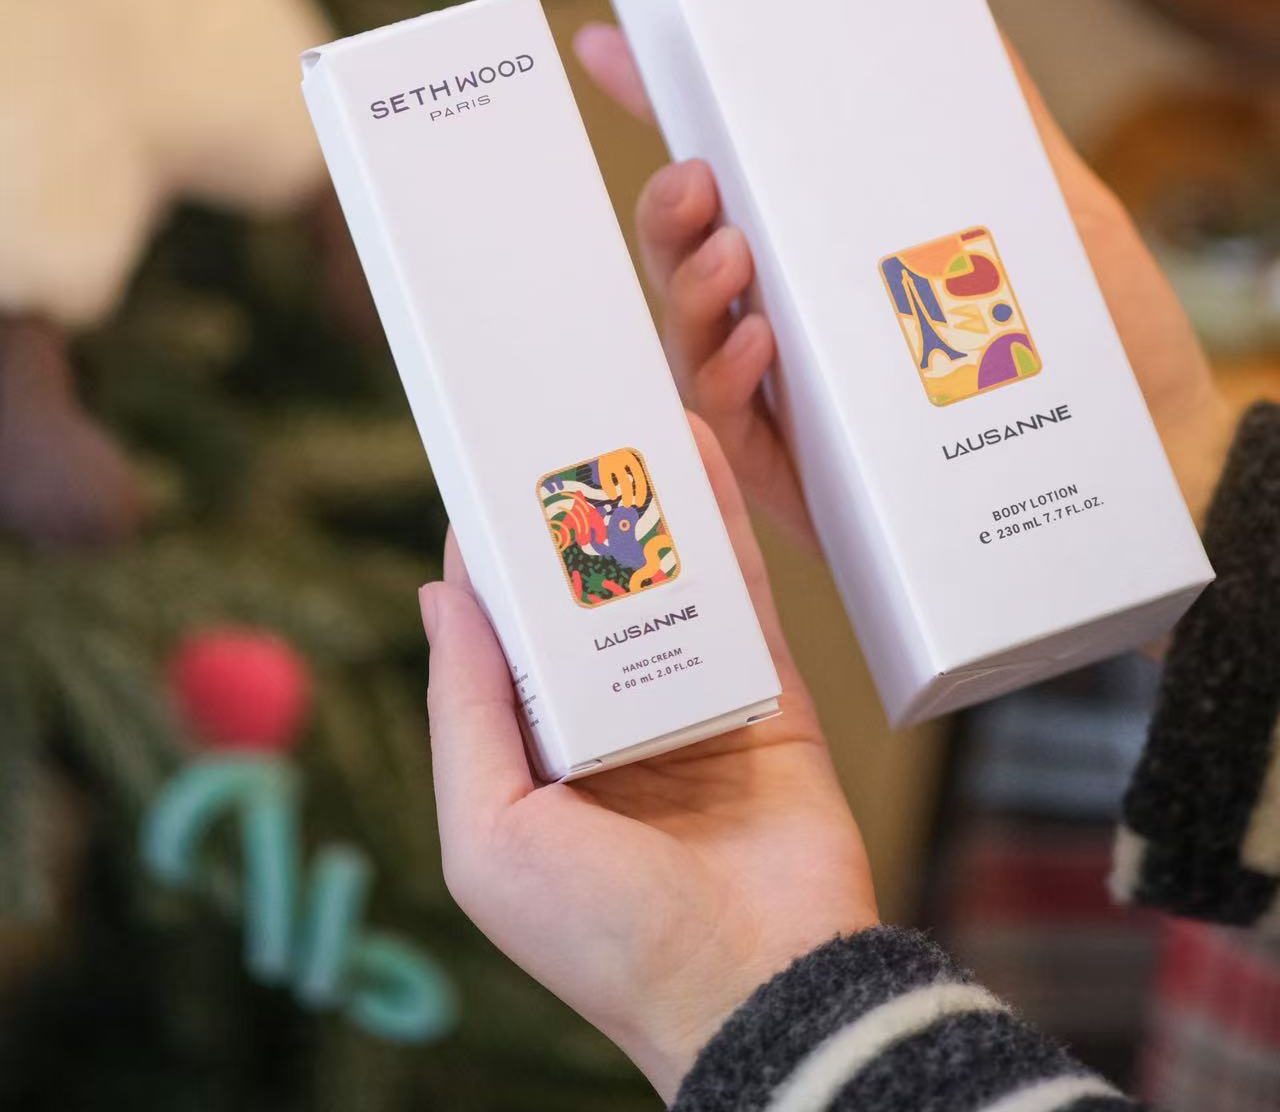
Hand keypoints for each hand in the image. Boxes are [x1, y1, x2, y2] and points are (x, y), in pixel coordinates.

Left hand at [418, 417, 875, 1101]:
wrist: (762, 990)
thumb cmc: (605, 936)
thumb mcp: (492, 832)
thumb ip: (464, 707)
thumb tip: (440, 591)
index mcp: (534, 762)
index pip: (502, 640)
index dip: (491, 561)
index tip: (481, 473)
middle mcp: (609, 727)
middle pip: (584, 599)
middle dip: (571, 517)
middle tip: (556, 425)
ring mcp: (692, 704)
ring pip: (661, 581)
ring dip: (645, 502)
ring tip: (621, 414)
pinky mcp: (767, 694)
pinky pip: (740, 592)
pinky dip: (720, 522)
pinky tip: (697, 453)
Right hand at [575, 25, 1228, 536]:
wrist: (1156, 460)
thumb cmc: (1095, 335)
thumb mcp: (1049, 207)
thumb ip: (998, 119)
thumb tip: (959, 14)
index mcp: (829, 243)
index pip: (731, 172)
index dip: (659, 106)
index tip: (604, 41)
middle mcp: (795, 313)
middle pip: (687, 252)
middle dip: (667, 210)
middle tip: (695, 180)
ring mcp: (790, 396)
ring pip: (692, 335)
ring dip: (691, 287)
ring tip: (728, 255)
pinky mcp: (798, 478)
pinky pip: (731, 426)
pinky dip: (727, 378)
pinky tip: (756, 345)